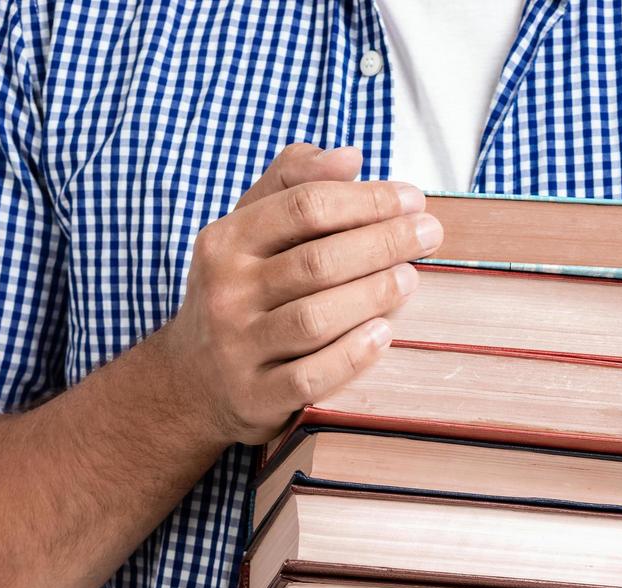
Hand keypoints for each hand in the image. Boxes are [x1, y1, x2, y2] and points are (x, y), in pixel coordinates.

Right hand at [161, 143, 443, 445]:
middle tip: (429, 233)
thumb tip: (349, 156)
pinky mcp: (256, 397)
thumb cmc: (238, 293)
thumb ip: (291, 185)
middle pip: (317, 261)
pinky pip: (310, 376)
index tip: (413, 198)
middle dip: (383, 242)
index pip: (304, 207)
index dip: (366, 199)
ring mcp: (238, 349)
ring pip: (315, 319)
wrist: (191, 381)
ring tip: (411, 279)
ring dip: (373, 295)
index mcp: (226, 241)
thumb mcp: (247, 231)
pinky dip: (352, 355)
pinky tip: (385, 335)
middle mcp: (226, 293)